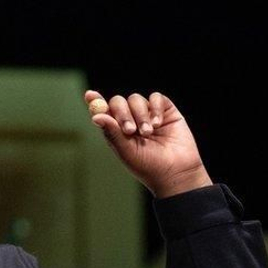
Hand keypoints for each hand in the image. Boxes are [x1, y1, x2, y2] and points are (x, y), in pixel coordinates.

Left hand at [85, 90, 211, 197]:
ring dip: (140, 115)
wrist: (177, 172)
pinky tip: (158, 124)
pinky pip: (156, 98)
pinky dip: (155, 108)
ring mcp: (148, 114)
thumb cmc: (149, 167)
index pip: (103, 111)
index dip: (96, 102)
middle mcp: (131, 120)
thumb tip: (96, 116)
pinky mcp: (166, 111)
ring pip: (136, 99)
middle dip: (122, 113)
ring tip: (148, 133)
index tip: (90, 96)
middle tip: (130, 130)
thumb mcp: (127, 152)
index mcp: (117, 130)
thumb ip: (112, 133)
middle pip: (118, 102)